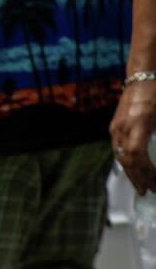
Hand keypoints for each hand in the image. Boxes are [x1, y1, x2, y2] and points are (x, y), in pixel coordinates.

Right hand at [114, 80, 155, 194]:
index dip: (147, 171)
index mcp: (138, 123)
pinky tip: (133, 169)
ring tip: (141, 186)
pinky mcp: (115, 125)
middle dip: (139, 177)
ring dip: (131, 173)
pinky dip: (126, 162)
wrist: (144, 77)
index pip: (137, 154)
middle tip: (151, 191)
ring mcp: (117, 126)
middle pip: (127, 159)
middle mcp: (123, 126)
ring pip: (120, 156)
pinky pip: (118, 149)